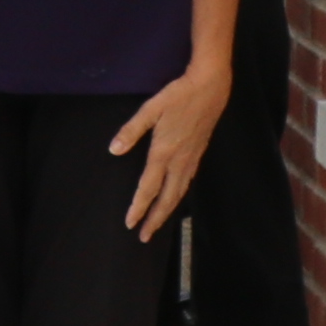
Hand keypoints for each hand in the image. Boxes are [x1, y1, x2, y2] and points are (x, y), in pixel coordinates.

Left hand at [112, 62, 231, 240]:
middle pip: (167, 198)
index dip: (139, 207)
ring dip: (167, 211)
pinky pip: (187, 183)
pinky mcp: (198, 153)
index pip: (149, 188)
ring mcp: (191, 159)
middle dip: (155, 219)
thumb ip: (131, 131)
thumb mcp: (151, 109)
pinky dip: (179, 196)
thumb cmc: (178, 95)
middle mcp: (179, 161)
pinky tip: (176, 197)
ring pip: (179, 193)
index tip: (130, 223)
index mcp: (164, 152)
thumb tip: (114, 150)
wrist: (211, 88)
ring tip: (158, 223)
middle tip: (144, 237)